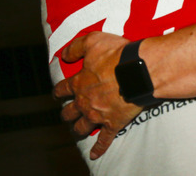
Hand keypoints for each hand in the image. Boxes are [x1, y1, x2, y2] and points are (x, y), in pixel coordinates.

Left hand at [53, 32, 141, 159]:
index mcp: (79, 82)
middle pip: (69, 112)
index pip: (62, 89)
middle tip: (68, 113)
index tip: (57, 94)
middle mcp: (85, 101)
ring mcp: (98, 114)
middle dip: (67, 113)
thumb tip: (65, 55)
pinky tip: (94, 155)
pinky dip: (98, 148)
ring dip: (78, 128)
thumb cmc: (117, 54)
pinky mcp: (113, 123)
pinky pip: (104, 139)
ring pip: (82, 127)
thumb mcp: (93, 41)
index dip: (59, 91)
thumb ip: (76, 47)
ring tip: (78, 130)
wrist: (138, 70)